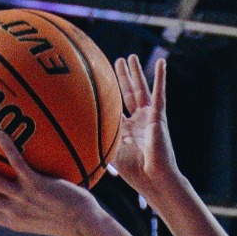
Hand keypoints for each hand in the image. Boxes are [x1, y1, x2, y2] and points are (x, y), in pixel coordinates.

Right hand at [0, 131, 103, 235]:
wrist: (86, 225)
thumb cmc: (70, 219)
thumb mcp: (46, 217)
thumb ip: (34, 207)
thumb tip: (33, 194)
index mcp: (14, 221)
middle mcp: (14, 211)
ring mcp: (24, 198)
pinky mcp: (38, 186)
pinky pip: (18, 164)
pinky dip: (7, 149)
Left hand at [109, 54, 178, 194]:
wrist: (152, 177)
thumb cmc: (133, 171)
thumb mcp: (108, 151)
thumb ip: (96, 139)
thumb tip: (74, 133)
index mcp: (126, 130)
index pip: (117, 107)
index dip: (110, 94)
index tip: (101, 80)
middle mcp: (138, 121)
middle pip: (129, 94)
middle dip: (123, 78)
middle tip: (117, 61)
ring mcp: (149, 117)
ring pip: (141, 89)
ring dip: (136, 73)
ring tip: (131, 57)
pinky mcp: (158, 116)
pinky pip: (160, 92)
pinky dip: (161, 76)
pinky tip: (162, 62)